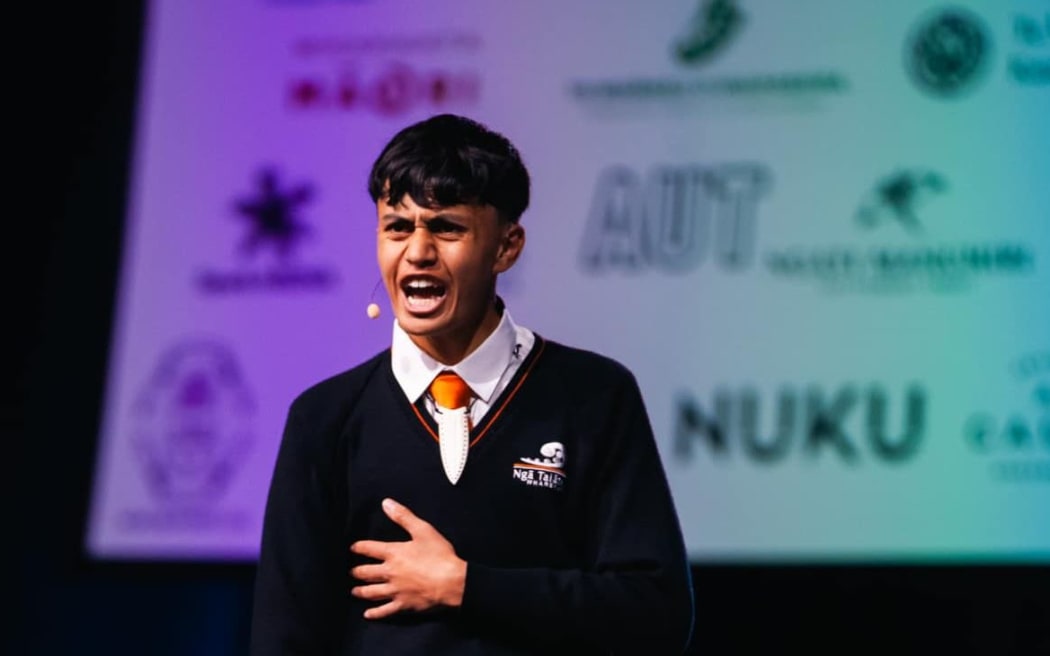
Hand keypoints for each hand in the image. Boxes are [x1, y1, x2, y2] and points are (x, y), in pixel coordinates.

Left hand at [349, 498, 466, 619]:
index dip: (359, 548)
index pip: (369, 549)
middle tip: (351, 572)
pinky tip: (367, 614)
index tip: (352, 548)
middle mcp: (390, 573)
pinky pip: (384, 611)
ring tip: (354, 591)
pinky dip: (375, 613)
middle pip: (366, 572)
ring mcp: (395, 591)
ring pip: (372, 592)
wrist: (452, 582)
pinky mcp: (403, 605)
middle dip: (357, 572)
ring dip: (361, 591)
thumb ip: (403, 516)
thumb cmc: (439, 555)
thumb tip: (386, 503)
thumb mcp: (423, 530)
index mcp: (393, 553)